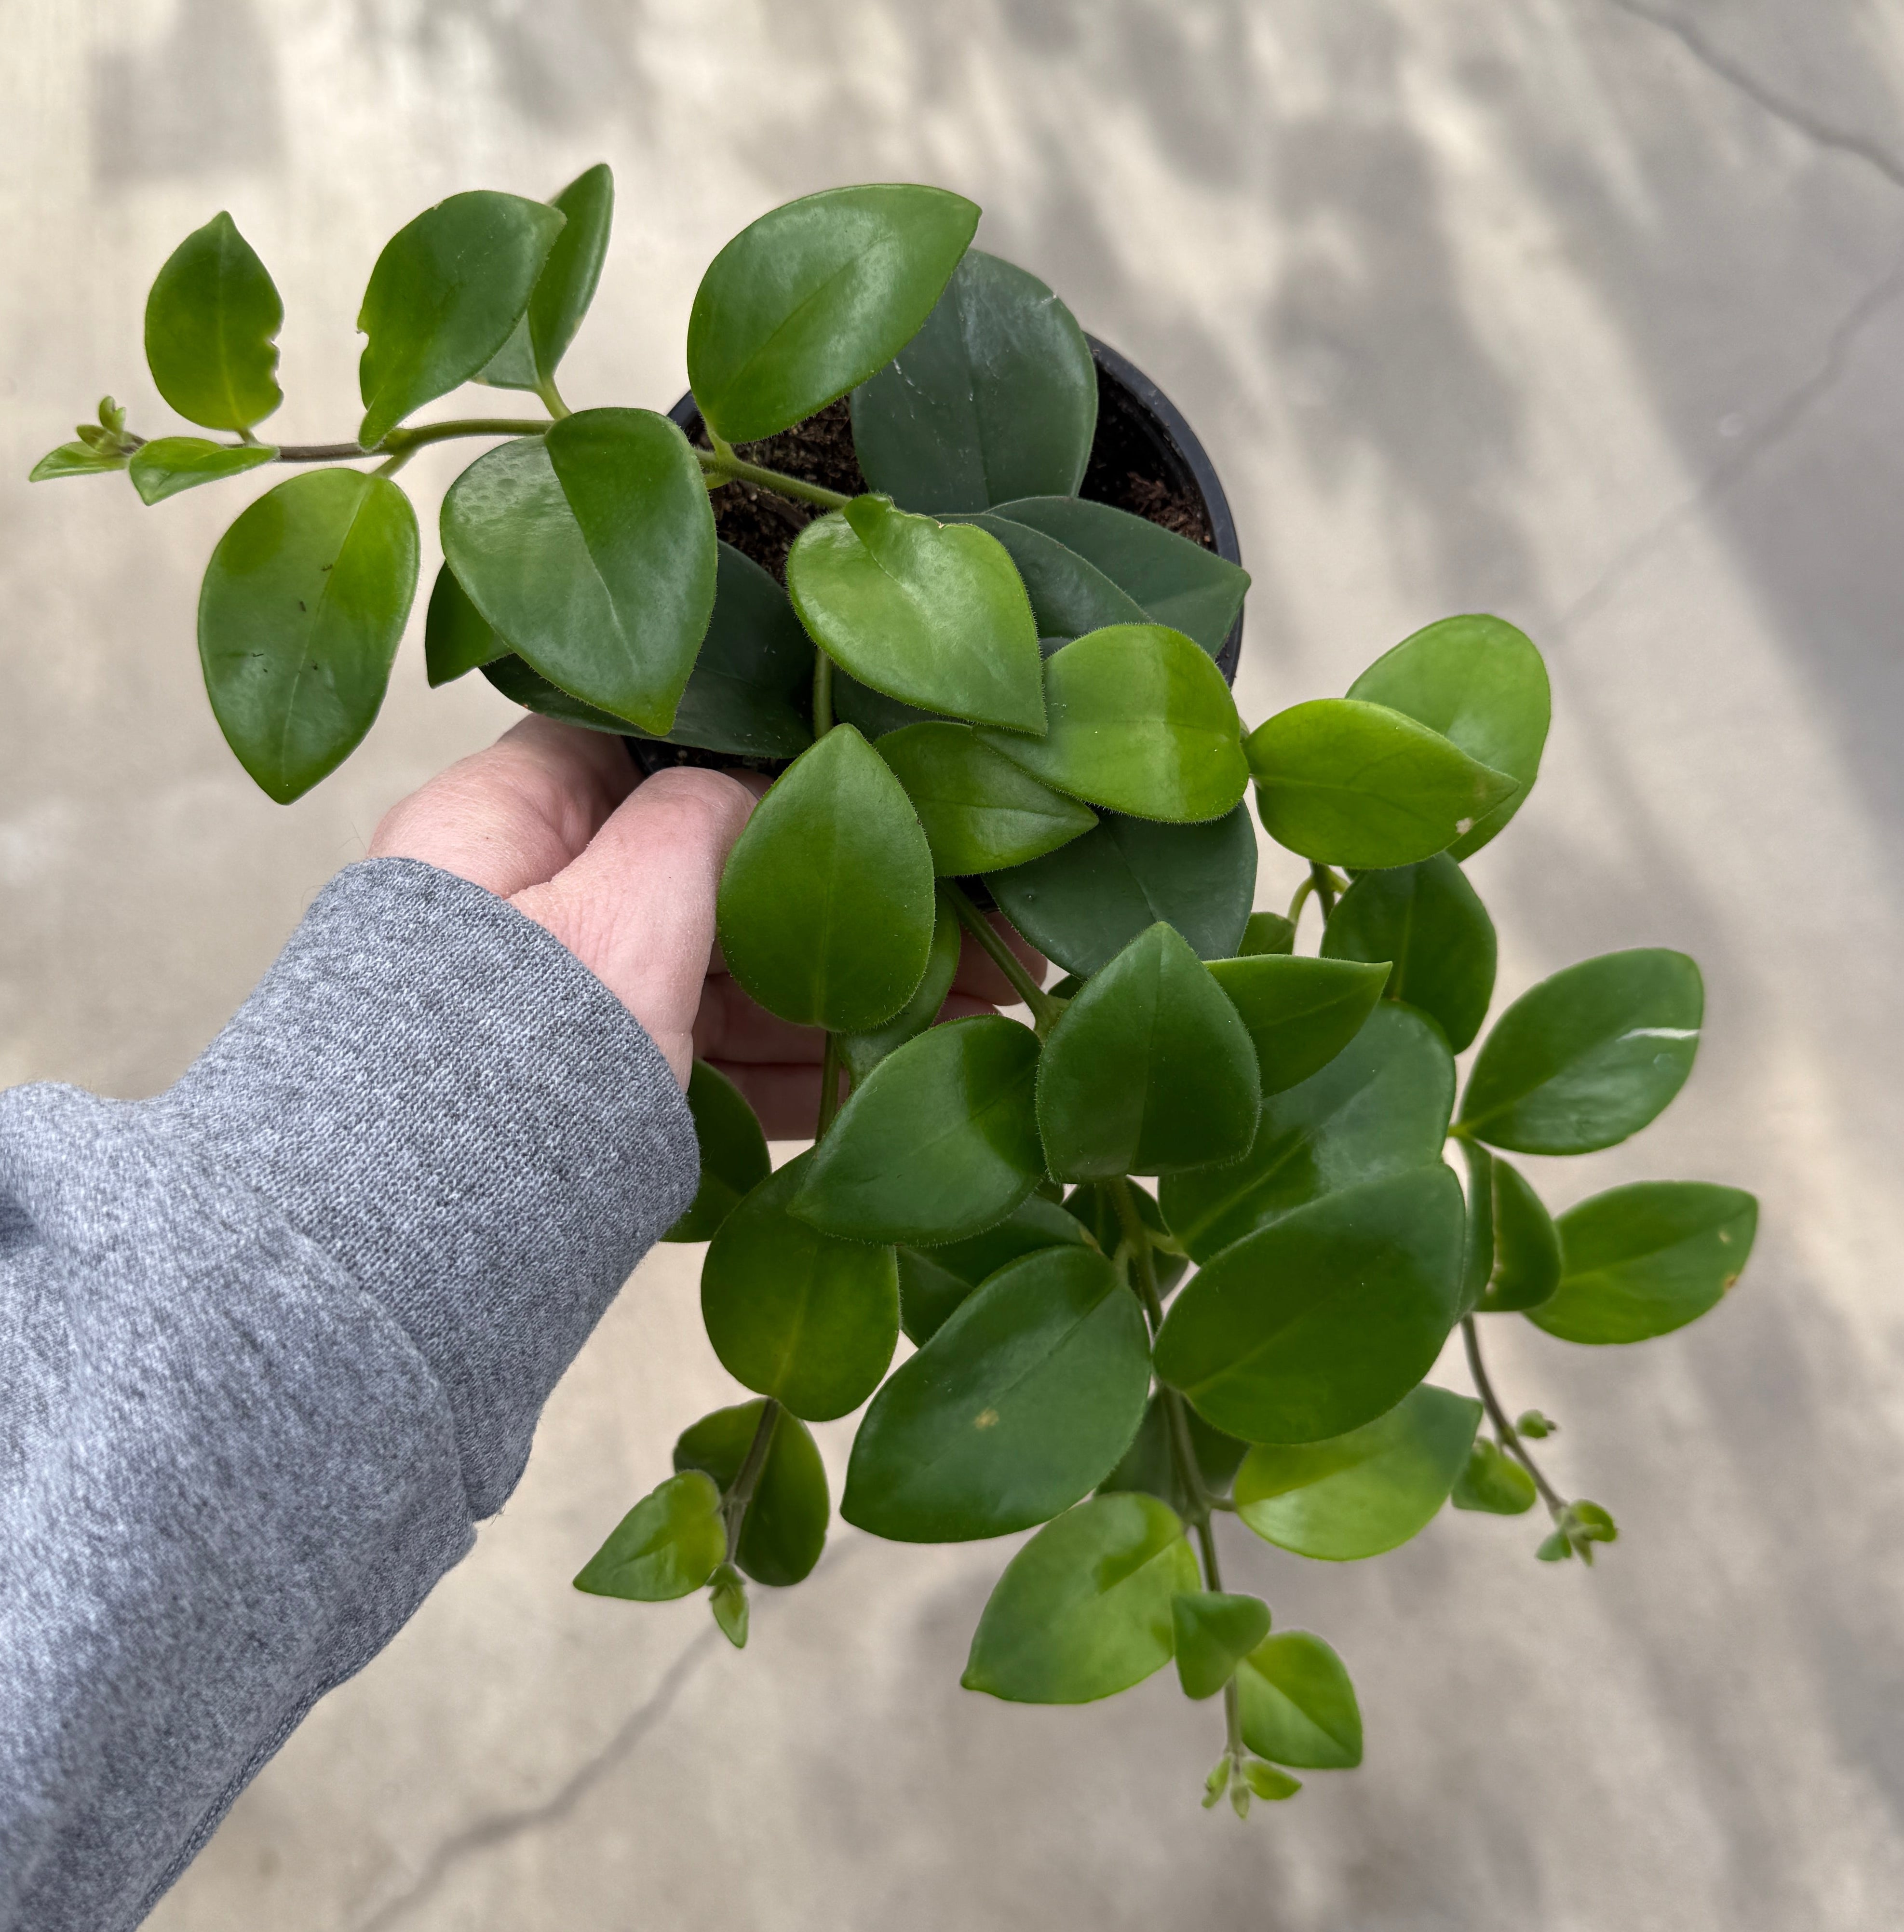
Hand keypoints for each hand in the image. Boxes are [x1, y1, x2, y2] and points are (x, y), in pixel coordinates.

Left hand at [369, 718, 1047, 1134]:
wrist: (397, 1272)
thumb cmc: (494, 1069)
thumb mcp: (617, 911)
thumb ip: (699, 821)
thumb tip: (765, 779)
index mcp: (505, 821)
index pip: (642, 740)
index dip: (760, 742)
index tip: (876, 761)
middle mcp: (532, 906)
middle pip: (714, 869)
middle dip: (848, 886)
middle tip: (981, 905)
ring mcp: (571, 1009)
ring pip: (732, 972)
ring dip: (852, 983)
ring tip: (991, 996)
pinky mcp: (602, 1101)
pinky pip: (718, 1062)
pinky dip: (808, 1065)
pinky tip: (909, 1071)